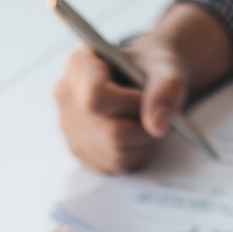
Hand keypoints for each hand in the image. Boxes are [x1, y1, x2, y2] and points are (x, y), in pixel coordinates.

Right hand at [54, 2, 232, 173]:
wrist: (142, 75)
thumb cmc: (149, 66)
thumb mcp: (166, 65)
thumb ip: (166, 89)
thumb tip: (157, 126)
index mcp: (78, 65)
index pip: (96, 97)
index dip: (131, 105)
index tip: (148, 99)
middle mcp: (66, 97)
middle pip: (109, 133)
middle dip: (144, 129)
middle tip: (159, 115)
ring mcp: (68, 127)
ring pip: (114, 153)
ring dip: (143, 144)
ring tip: (149, 123)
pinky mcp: (78, 150)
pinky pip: (112, 165)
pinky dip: (134, 155)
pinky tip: (137, 135)